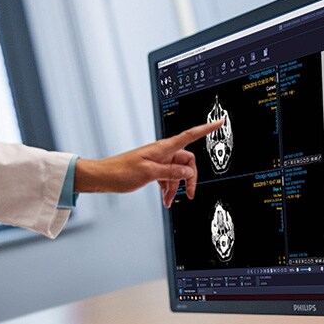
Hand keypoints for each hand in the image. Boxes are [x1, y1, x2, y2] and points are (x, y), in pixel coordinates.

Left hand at [74, 120, 222, 207]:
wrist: (103, 177)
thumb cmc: (120, 172)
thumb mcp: (149, 174)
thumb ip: (171, 172)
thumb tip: (189, 172)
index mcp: (163, 148)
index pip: (190, 135)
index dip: (206, 129)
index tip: (220, 122)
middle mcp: (162, 152)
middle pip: (186, 161)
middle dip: (190, 178)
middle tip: (188, 195)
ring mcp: (157, 161)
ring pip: (177, 171)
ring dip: (176, 187)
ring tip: (169, 201)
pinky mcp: (151, 169)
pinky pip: (166, 177)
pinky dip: (167, 188)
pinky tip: (164, 199)